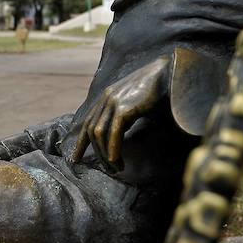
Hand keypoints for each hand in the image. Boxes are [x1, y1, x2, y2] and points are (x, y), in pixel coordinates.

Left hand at [69, 56, 169, 170]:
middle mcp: (106, 98)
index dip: (81, 142)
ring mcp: (113, 102)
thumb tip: (119, 134)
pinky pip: (114, 132)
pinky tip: (116, 160)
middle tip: (108, 170)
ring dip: (106, 155)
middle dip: (96, 153)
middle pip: (92, 131)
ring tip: (116, 168)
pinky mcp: (124, 107)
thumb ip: (123, 114)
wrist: (167, 73)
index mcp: (106, 97)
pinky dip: (113, 148)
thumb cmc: (155, 89)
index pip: (88, 123)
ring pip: (100, 134)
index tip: (75, 159)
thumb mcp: (134, 102)